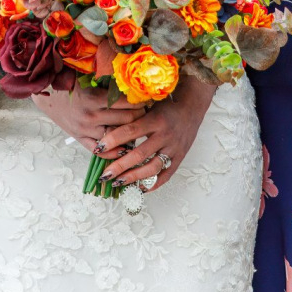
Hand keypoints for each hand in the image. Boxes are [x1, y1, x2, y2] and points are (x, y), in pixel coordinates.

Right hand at [32, 85, 145, 151]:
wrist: (47, 93)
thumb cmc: (70, 82)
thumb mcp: (89, 79)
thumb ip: (108, 83)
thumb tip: (133, 84)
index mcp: (95, 98)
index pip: (127, 103)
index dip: (141, 102)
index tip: (150, 100)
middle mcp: (92, 116)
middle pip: (126, 120)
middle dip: (140, 116)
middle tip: (148, 113)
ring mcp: (85, 130)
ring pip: (116, 136)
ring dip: (129, 133)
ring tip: (140, 129)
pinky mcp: (79, 138)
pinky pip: (99, 151)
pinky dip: (113, 152)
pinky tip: (125, 150)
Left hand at [100, 76, 218, 189]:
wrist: (192, 106)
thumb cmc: (166, 104)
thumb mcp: (149, 104)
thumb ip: (132, 115)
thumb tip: (107, 125)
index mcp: (155, 119)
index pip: (130, 131)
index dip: (113, 140)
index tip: (98, 148)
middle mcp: (165, 135)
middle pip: (139, 154)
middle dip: (120, 166)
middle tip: (105, 175)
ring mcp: (174, 148)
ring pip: (152, 168)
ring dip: (134, 178)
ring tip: (119, 183)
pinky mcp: (180, 157)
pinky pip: (166, 175)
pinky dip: (153, 184)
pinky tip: (140, 188)